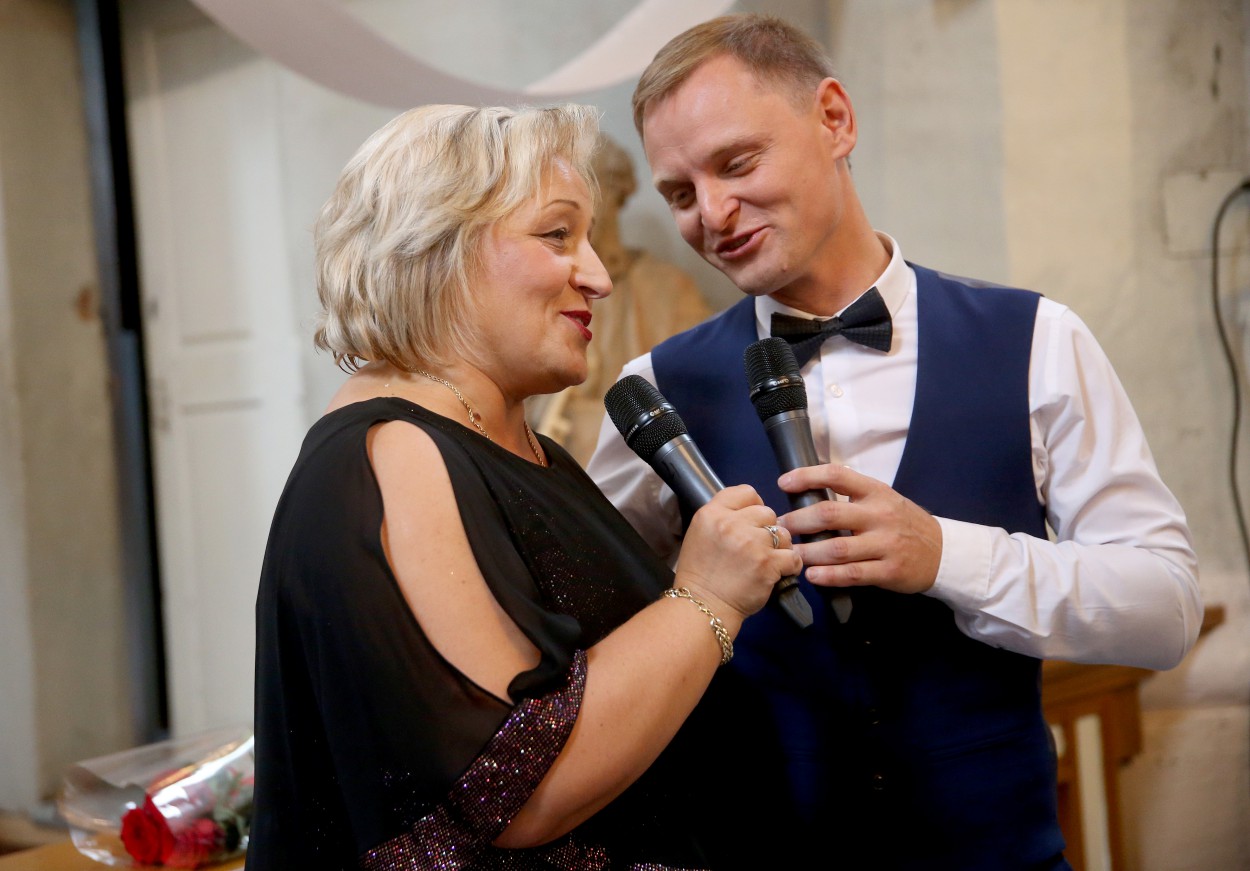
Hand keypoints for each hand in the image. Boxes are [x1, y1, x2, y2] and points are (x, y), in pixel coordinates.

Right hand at [675, 485, 803, 622]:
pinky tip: (779, 572)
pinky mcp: (768, 564)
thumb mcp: (700, 534)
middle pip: (767, 512)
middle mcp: (731, 524)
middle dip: (766, 529)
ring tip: (768, 560)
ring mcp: (751, 543)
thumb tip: (751, 512)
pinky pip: (793, 556)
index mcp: (712, 513)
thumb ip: (722, 517)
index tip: (752, 521)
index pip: (746, 492)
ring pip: (783, 534)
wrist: (703, 606)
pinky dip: (790, 565)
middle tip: (758, 547)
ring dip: (780, 547)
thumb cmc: (700, 574)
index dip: (754, 506)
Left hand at [777, 465, 940, 593]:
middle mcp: (880, 515)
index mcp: (876, 491)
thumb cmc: (903, 523)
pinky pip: (853, 574)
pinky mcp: (889, 571)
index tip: (783, 483)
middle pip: (830, 514)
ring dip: (808, 551)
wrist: (942, 552)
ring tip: (790, 554)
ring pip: (837, 548)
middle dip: (799, 521)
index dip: (807, 476)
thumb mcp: (883, 499)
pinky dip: (828, 576)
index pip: (837, 474)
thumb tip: (807, 492)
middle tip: (780, 528)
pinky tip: (812, 575)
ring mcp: (886, 544)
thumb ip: (852, 495)